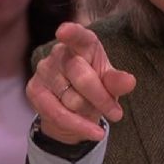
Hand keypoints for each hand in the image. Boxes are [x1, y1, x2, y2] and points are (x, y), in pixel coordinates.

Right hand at [25, 22, 136, 142]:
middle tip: (117, 114)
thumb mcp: (110, 83)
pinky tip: (91, 131)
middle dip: (101, 98)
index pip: (78, 35)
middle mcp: (60, 52)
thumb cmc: (96, 86)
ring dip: (88, 112)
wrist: (74, 109)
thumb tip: (129, 82)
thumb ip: (117, 81)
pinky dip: (78, 126)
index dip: (71, 32)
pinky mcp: (34, 89)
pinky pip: (57, 113)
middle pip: (82, 77)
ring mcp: (44, 70)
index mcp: (83, 44)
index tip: (64, 31)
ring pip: (71, 99)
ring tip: (93, 111)